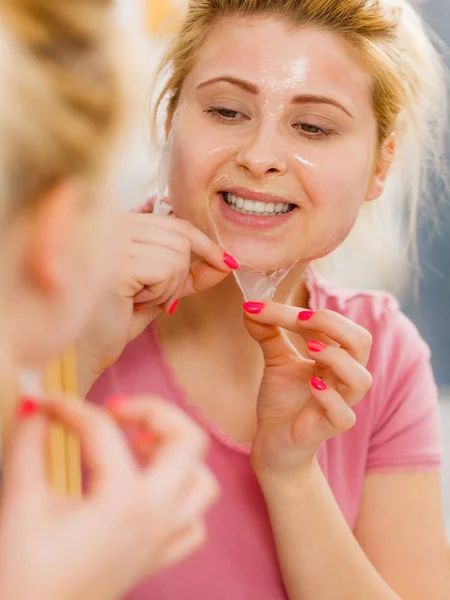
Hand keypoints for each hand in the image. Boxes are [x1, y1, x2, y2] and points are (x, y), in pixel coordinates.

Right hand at [0, 395, 217, 599]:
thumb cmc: (21, 573)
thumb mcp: (21, 500)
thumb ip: (28, 444)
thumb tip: (37, 407)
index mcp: (125, 497)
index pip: (102, 430)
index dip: (69, 408)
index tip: (47, 404)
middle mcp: (157, 515)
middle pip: (189, 441)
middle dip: (155, 413)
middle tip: (116, 413)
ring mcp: (163, 540)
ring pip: (203, 483)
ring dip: (178, 456)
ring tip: (138, 448)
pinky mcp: (157, 559)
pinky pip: (193, 523)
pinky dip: (181, 500)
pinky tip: (150, 492)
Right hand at [77, 199, 237, 389]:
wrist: (76, 352)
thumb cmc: (109, 322)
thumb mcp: (153, 291)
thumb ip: (184, 273)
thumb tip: (224, 262)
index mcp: (115, 222)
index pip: (173, 222)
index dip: (204, 244)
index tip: (225, 263)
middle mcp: (109, 221)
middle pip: (180, 236)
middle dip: (183, 273)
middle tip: (159, 300)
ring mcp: (110, 238)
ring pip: (177, 254)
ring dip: (168, 287)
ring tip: (137, 301)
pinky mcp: (116, 261)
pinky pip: (167, 269)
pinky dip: (160, 293)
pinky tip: (133, 303)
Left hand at [243, 302, 371, 479]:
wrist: (272, 445)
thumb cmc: (282, 402)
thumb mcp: (275, 361)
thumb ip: (268, 334)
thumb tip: (251, 306)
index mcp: (334, 358)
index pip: (332, 325)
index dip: (299, 312)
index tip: (261, 308)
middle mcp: (342, 378)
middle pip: (361, 341)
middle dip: (333, 323)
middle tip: (301, 319)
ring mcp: (339, 404)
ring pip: (360, 378)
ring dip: (336, 358)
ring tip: (309, 348)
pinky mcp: (327, 429)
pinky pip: (343, 415)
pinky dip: (330, 397)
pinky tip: (312, 385)